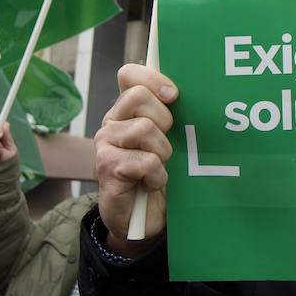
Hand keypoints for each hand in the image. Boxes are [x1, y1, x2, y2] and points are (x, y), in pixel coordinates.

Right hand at [93, 64, 176, 256]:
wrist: (143, 220)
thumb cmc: (158, 175)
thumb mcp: (168, 140)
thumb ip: (170, 115)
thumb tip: (190, 91)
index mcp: (126, 111)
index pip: (129, 75)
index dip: (152, 78)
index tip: (173, 95)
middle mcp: (112, 122)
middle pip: (138, 97)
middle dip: (163, 120)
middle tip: (166, 144)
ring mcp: (105, 144)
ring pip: (143, 129)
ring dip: (162, 153)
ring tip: (159, 167)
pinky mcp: (107, 167)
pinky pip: (145, 161)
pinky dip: (157, 176)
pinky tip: (151, 184)